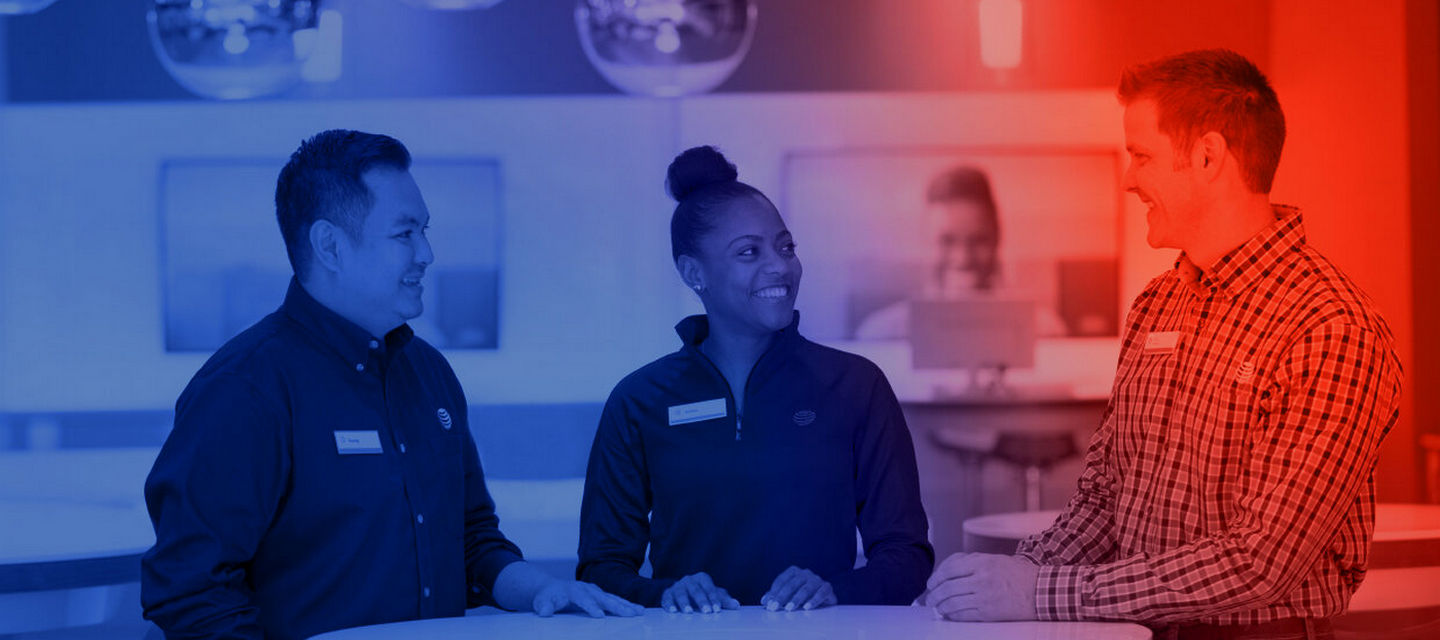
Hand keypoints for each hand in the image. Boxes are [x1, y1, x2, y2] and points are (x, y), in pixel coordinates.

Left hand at [532, 580, 644, 617]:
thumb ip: (544, 606)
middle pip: (604, 598)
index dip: (591, 607)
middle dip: (617, 606)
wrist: (551, 588)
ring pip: (613, 598)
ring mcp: (596, 591)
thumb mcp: (541, 602)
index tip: (600, 615)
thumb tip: (544, 611)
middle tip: (630, 614)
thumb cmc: (547, 597)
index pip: (584, 599)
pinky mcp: (601, 595)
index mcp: (574, 590)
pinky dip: (627, 605)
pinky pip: (616, 600)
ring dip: (627, 605)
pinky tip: (638, 610)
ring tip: (640, 611)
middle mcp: (588, 589)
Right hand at [660, 572, 739, 613]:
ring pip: (681, 593)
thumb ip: (724, 600)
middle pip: (695, 590)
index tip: (717, 609)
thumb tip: (736, 605)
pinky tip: (673, 611)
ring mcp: (677, 586)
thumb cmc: (701, 592)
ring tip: (688, 612)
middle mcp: (689, 580)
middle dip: (701, 601)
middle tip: (706, 611)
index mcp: (702, 578)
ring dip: (684, 602)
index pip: (709, 587)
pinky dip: (670, 604)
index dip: (713, 598)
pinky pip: (667, 598)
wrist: (682, 590)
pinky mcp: (668, 594)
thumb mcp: (713, 594)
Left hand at [760, 566, 836, 610]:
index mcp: (794, 572)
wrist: (825, 599)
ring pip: (806, 588)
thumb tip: (764, 601)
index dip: (774, 592)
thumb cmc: (802, 596)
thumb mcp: (788, 595)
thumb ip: (776, 596)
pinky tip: (807, 607)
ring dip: (796, 599)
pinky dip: (814, 600)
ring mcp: (817, 579)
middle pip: (792, 584)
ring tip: (789, 608)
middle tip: (774, 607)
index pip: (782, 580)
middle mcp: (805, 573)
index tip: (768, 603)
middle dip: (782, 596)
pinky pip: (821, 592)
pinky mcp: (827, 587)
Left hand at [922, 553, 1037, 620]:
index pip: (949, 569)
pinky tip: (949, 615)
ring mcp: (984, 597)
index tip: (930, 583)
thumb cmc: (1018, 574)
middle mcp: (981, 579)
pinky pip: (963, 615)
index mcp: (982, 562)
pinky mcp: (989, 613)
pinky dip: (952, 615)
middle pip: (947, 587)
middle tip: (929, 599)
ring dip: (941, 607)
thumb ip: (971, 562)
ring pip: (953, 603)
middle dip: (934, 595)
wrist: (1040, 591)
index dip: (935, 577)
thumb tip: (946, 570)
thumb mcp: (994, 559)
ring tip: (937, 608)